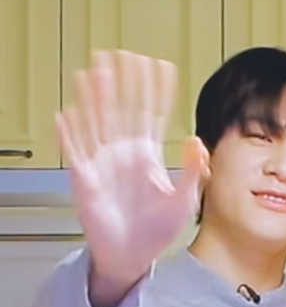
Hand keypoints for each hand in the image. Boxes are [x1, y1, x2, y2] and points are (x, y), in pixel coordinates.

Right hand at [57, 50, 209, 306]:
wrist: (133, 253)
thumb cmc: (157, 229)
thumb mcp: (184, 200)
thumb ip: (192, 171)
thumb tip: (197, 140)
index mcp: (147, 155)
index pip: (152, 114)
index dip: (156, 90)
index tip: (160, 64)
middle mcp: (123, 153)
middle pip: (122, 109)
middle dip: (123, 82)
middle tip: (123, 53)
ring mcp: (103, 163)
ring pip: (97, 122)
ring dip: (95, 99)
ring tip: (95, 72)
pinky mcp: (86, 179)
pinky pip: (77, 152)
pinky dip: (71, 134)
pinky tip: (67, 114)